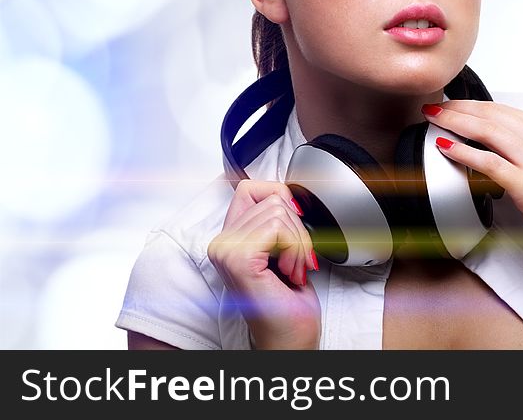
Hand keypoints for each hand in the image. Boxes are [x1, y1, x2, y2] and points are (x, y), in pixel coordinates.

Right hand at [207, 180, 320, 348]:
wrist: (290, 338)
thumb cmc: (289, 301)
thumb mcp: (282, 248)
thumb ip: (274, 219)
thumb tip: (283, 192)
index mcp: (229, 237)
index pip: (252, 188)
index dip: (281, 200)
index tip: (291, 231)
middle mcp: (220, 243)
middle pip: (272, 198)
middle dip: (297, 229)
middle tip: (295, 261)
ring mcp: (225, 251)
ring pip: (278, 210)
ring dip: (298, 242)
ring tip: (292, 269)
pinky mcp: (238, 259)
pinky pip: (278, 227)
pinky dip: (295, 248)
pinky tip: (289, 272)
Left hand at [422, 101, 522, 284]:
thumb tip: (490, 142)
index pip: (504, 111)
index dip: (473, 105)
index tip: (450, 104)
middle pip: (494, 117)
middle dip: (459, 108)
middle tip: (433, 107)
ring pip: (490, 133)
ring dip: (456, 123)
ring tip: (433, 119)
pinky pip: (491, 163)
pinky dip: (464, 153)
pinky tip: (446, 147)